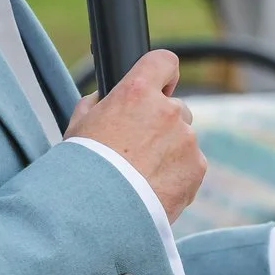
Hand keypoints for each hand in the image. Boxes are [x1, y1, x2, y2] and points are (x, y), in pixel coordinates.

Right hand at [66, 48, 205, 222]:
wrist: (100, 213)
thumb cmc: (84, 169)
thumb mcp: (78, 127)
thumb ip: (95, 106)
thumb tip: (103, 100)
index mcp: (136, 93)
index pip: (163, 61)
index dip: (162, 73)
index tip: (161, 84)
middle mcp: (167, 111)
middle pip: (175, 108)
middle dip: (162, 124)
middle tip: (138, 149)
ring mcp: (186, 139)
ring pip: (183, 139)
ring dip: (169, 152)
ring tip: (142, 177)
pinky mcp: (196, 167)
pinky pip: (190, 166)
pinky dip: (177, 176)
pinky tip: (153, 190)